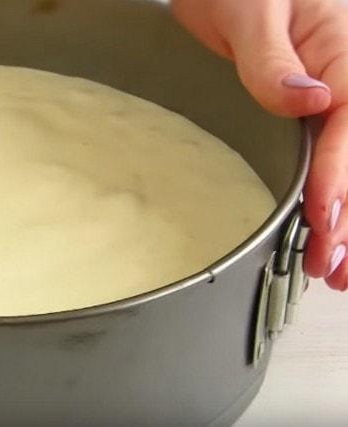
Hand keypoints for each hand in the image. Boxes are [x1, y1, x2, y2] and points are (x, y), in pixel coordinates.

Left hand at [172, 0, 347, 290]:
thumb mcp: (253, 11)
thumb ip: (275, 60)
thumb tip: (312, 100)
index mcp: (344, 58)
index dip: (339, 178)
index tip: (327, 220)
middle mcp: (346, 83)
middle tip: (334, 270)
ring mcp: (334, 101)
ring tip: (337, 271)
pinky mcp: (315, 113)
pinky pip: (333, 157)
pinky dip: (335, 198)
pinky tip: (329, 232)